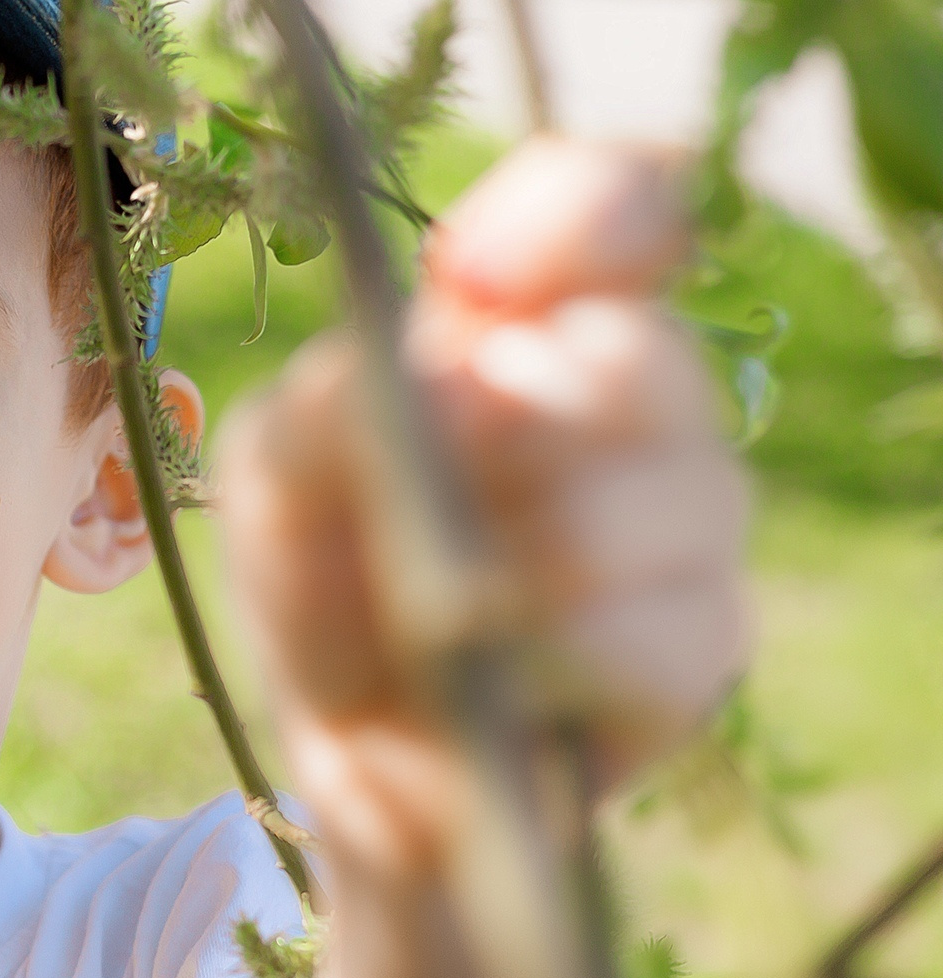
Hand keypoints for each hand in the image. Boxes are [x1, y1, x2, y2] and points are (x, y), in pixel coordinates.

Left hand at [219, 138, 752, 881]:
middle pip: (643, 356)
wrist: (355, 765)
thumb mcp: (278, 489)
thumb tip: (433, 368)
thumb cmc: (327, 593)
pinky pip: (669, 633)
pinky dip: (570, 653)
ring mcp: (685, 528)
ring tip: (458, 606)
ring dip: (548, 552)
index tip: (474, 274)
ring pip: (675, 496)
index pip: (615, 212)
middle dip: (527, 423)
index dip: (575, 212)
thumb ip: (320, 412)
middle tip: (447, 476)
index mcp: (529, 334)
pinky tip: (510, 671)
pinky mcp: (698, 653)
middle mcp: (632, 412)